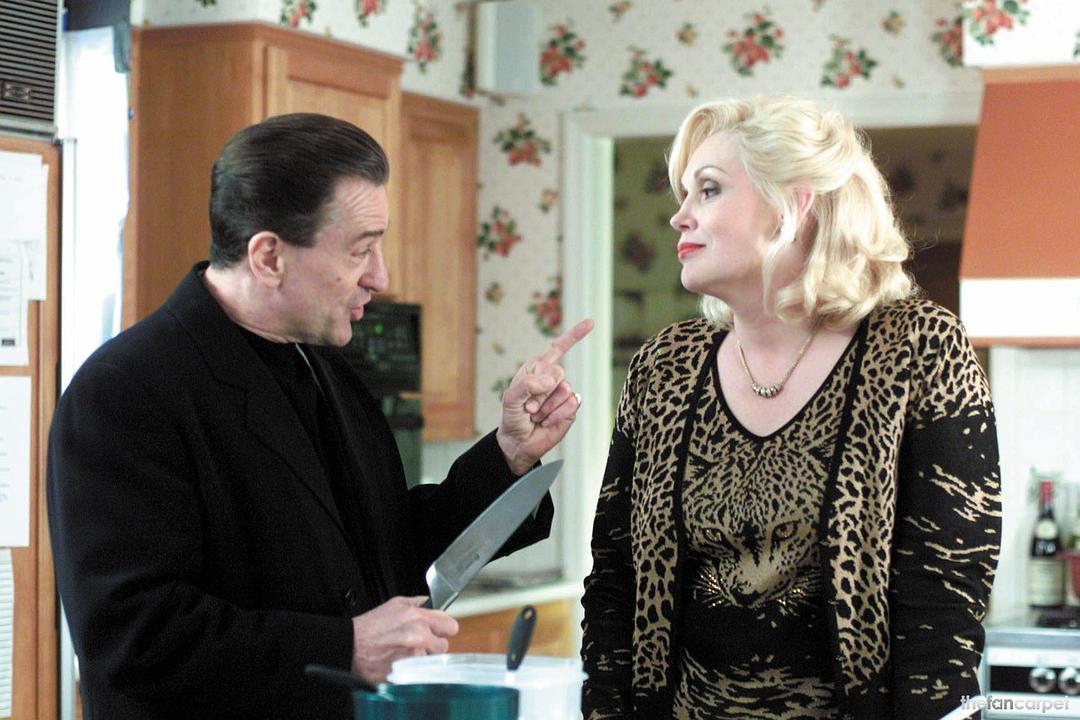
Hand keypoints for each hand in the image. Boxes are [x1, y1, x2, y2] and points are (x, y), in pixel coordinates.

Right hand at [350, 596, 458, 683]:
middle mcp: (418, 635)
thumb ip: (417, 603)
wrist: (350, 646)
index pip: (450, 625)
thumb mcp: (395, 604)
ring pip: (431, 660)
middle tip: (419, 643)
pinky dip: (412, 669)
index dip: (444, 629)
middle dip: (433, 645)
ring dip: (422, 658)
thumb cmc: (370, 627)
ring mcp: (413, 655)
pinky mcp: (406, 671)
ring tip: (405, 653)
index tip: (438, 631)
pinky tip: (400, 662)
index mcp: (418, 617)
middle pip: (444, 645)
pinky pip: (420, 672)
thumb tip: (430, 603)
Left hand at [496, 318, 593, 474]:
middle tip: (529, 406)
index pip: (557, 348)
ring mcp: (562, 393)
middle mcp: (551, 378)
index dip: (574, 335)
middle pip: (558, 373)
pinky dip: (556, 416)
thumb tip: (552, 379)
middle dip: (541, 392)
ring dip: (547, 407)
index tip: (591, 323)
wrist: (519, 442)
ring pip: (565, 391)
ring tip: (536, 415)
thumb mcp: (511, 399)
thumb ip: (528, 385)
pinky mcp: (571, 409)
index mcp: (536, 368)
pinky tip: (546, 422)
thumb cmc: (512, 417)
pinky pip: (571, 405)